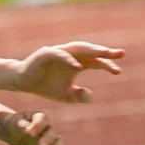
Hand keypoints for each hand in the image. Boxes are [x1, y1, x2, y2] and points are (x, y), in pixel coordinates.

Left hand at [0, 108, 64, 144]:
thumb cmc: (13, 125)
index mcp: (40, 118)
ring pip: (58, 143)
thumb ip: (20, 125)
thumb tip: (27, 130)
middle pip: (52, 132)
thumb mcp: (13, 123)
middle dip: (47, 139)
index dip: (38, 126)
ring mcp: (51, 140)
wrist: (14, 134)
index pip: (42, 120)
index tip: (30, 133)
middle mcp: (48, 128)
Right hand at [9, 41, 123, 103]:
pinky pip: (60, 55)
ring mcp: (59, 52)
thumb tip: (91, 96)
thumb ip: (80, 96)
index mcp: (77, 63)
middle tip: (120, 53)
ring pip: (78, 48)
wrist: (23, 83)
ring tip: (105, 53)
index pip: (96, 62)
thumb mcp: (67, 96)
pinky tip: (78, 67)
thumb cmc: (46, 87)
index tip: (118, 71)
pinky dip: (69, 60)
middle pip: (90, 51)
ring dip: (91, 50)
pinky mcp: (46, 53)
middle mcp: (70, 56)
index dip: (107, 65)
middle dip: (105, 52)